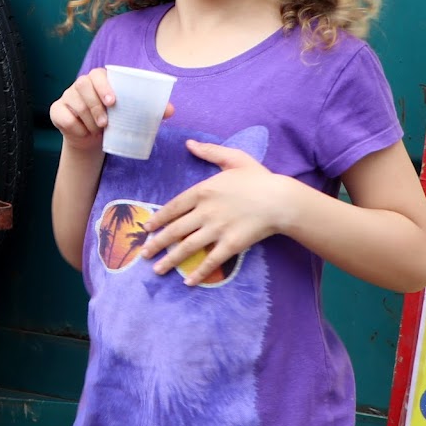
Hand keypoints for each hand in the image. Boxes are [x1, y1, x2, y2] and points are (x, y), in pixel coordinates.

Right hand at [50, 68, 173, 151]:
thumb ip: (149, 110)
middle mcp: (81, 84)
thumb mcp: (130, 114)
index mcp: (99, 79)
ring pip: (75, 104)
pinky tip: (83, 131)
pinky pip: (65, 117)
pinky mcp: (57, 110)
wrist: (92, 139)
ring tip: (98, 129)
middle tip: (105, 123)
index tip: (112, 101)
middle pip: (83, 86)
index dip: (103, 85)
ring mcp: (67, 97)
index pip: (98, 74)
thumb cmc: (113, 120)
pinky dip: (76, 127)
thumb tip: (170, 111)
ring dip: (88, 120)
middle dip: (95, 105)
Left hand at [140, 139, 291, 284]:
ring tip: (156, 269)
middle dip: (157, 243)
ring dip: (170, 259)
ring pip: (187, 247)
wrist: (282, 200)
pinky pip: (211, 261)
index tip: (146, 228)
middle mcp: (205, 211)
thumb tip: (189, 143)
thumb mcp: (234, 159)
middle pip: (175, 230)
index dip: (158, 219)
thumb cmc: (259, 178)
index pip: (173, 207)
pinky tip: (187, 281)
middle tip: (143, 253)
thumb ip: (210, 151)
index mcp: (203, 191)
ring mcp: (217, 229)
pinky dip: (199, 272)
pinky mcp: (231, 244)